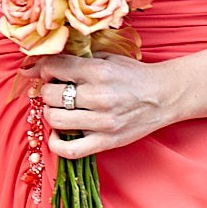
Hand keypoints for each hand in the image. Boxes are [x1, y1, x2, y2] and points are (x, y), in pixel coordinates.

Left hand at [25, 53, 181, 158]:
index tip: (47, 72)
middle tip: (55, 90)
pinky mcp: (107, 142)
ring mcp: (103, 122)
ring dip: (51, 113)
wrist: (165, 95)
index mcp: (98, 71)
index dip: (43, 69)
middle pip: (50, 95)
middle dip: (47, 90)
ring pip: (55, 120)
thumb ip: (78, 58)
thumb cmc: (133, 75)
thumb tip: (41, 63)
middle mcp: (99, 96)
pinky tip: (58, 133)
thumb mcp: (107, 57)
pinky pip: (70, 150)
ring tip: (59, 109)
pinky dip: (56, 143)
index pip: (54, 67)